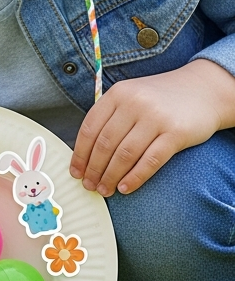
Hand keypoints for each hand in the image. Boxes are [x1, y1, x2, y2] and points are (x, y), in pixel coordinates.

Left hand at [70, 59, 234, 196]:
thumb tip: (85, 155)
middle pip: (105, 144)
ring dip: (111, 177)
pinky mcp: (176, 133)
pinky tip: (126, 188)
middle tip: (89, 185)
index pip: (89, 129)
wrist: (205, 90)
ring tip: (105, 190)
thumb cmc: (160, 99)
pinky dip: (135, 177)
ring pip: (124, 155)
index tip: (75, 172)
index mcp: (118, 94)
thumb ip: (109, 118)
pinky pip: (150, 161)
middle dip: (94, 170)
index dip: (79, 155)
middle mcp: (135, 103)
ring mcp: (156, 117)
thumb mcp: (130, 97)